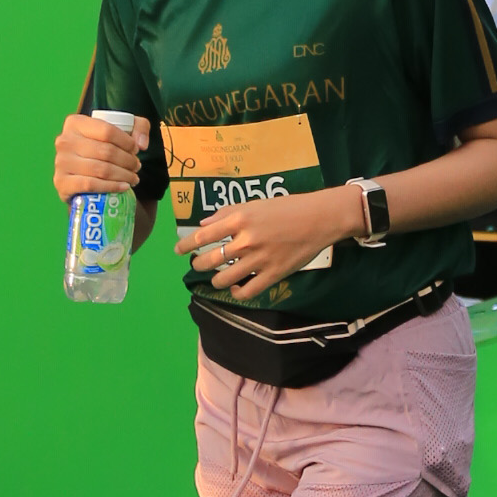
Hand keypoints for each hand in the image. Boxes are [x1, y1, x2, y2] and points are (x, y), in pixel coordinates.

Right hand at [54, 110, 145, 206]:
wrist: (78, 174)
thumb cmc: (101, 147)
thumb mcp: (121, 129)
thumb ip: (139, 126)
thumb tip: (141, 144)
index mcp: (75, 123)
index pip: (107, 131)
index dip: (127, 142)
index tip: (136, 150)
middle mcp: (64, 141)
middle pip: (106, 151)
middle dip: (128, 161)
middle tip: (136, 167)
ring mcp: (61, 162)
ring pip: (101, 169)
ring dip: (123, 175)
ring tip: (133, 178)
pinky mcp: (62, 182)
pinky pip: (91, 185)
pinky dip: (111, 187)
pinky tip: (124, 187)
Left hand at [176, 189, 345, 300]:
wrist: (318, 219)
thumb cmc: (286, 208)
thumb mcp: (255, 204)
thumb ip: (228, 212)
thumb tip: (205, 223)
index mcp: (240, 219)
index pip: (203, 235)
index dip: (186, 245)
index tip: (178, 250)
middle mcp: (246, 240)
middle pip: (210, 260)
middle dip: (198, 264)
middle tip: (198, 264)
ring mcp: (259, 259)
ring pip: (224, 279)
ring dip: (215, 280)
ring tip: (216, 278)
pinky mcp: (273, 274)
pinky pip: (247, 292)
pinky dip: (237, 293)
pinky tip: (236, 288)